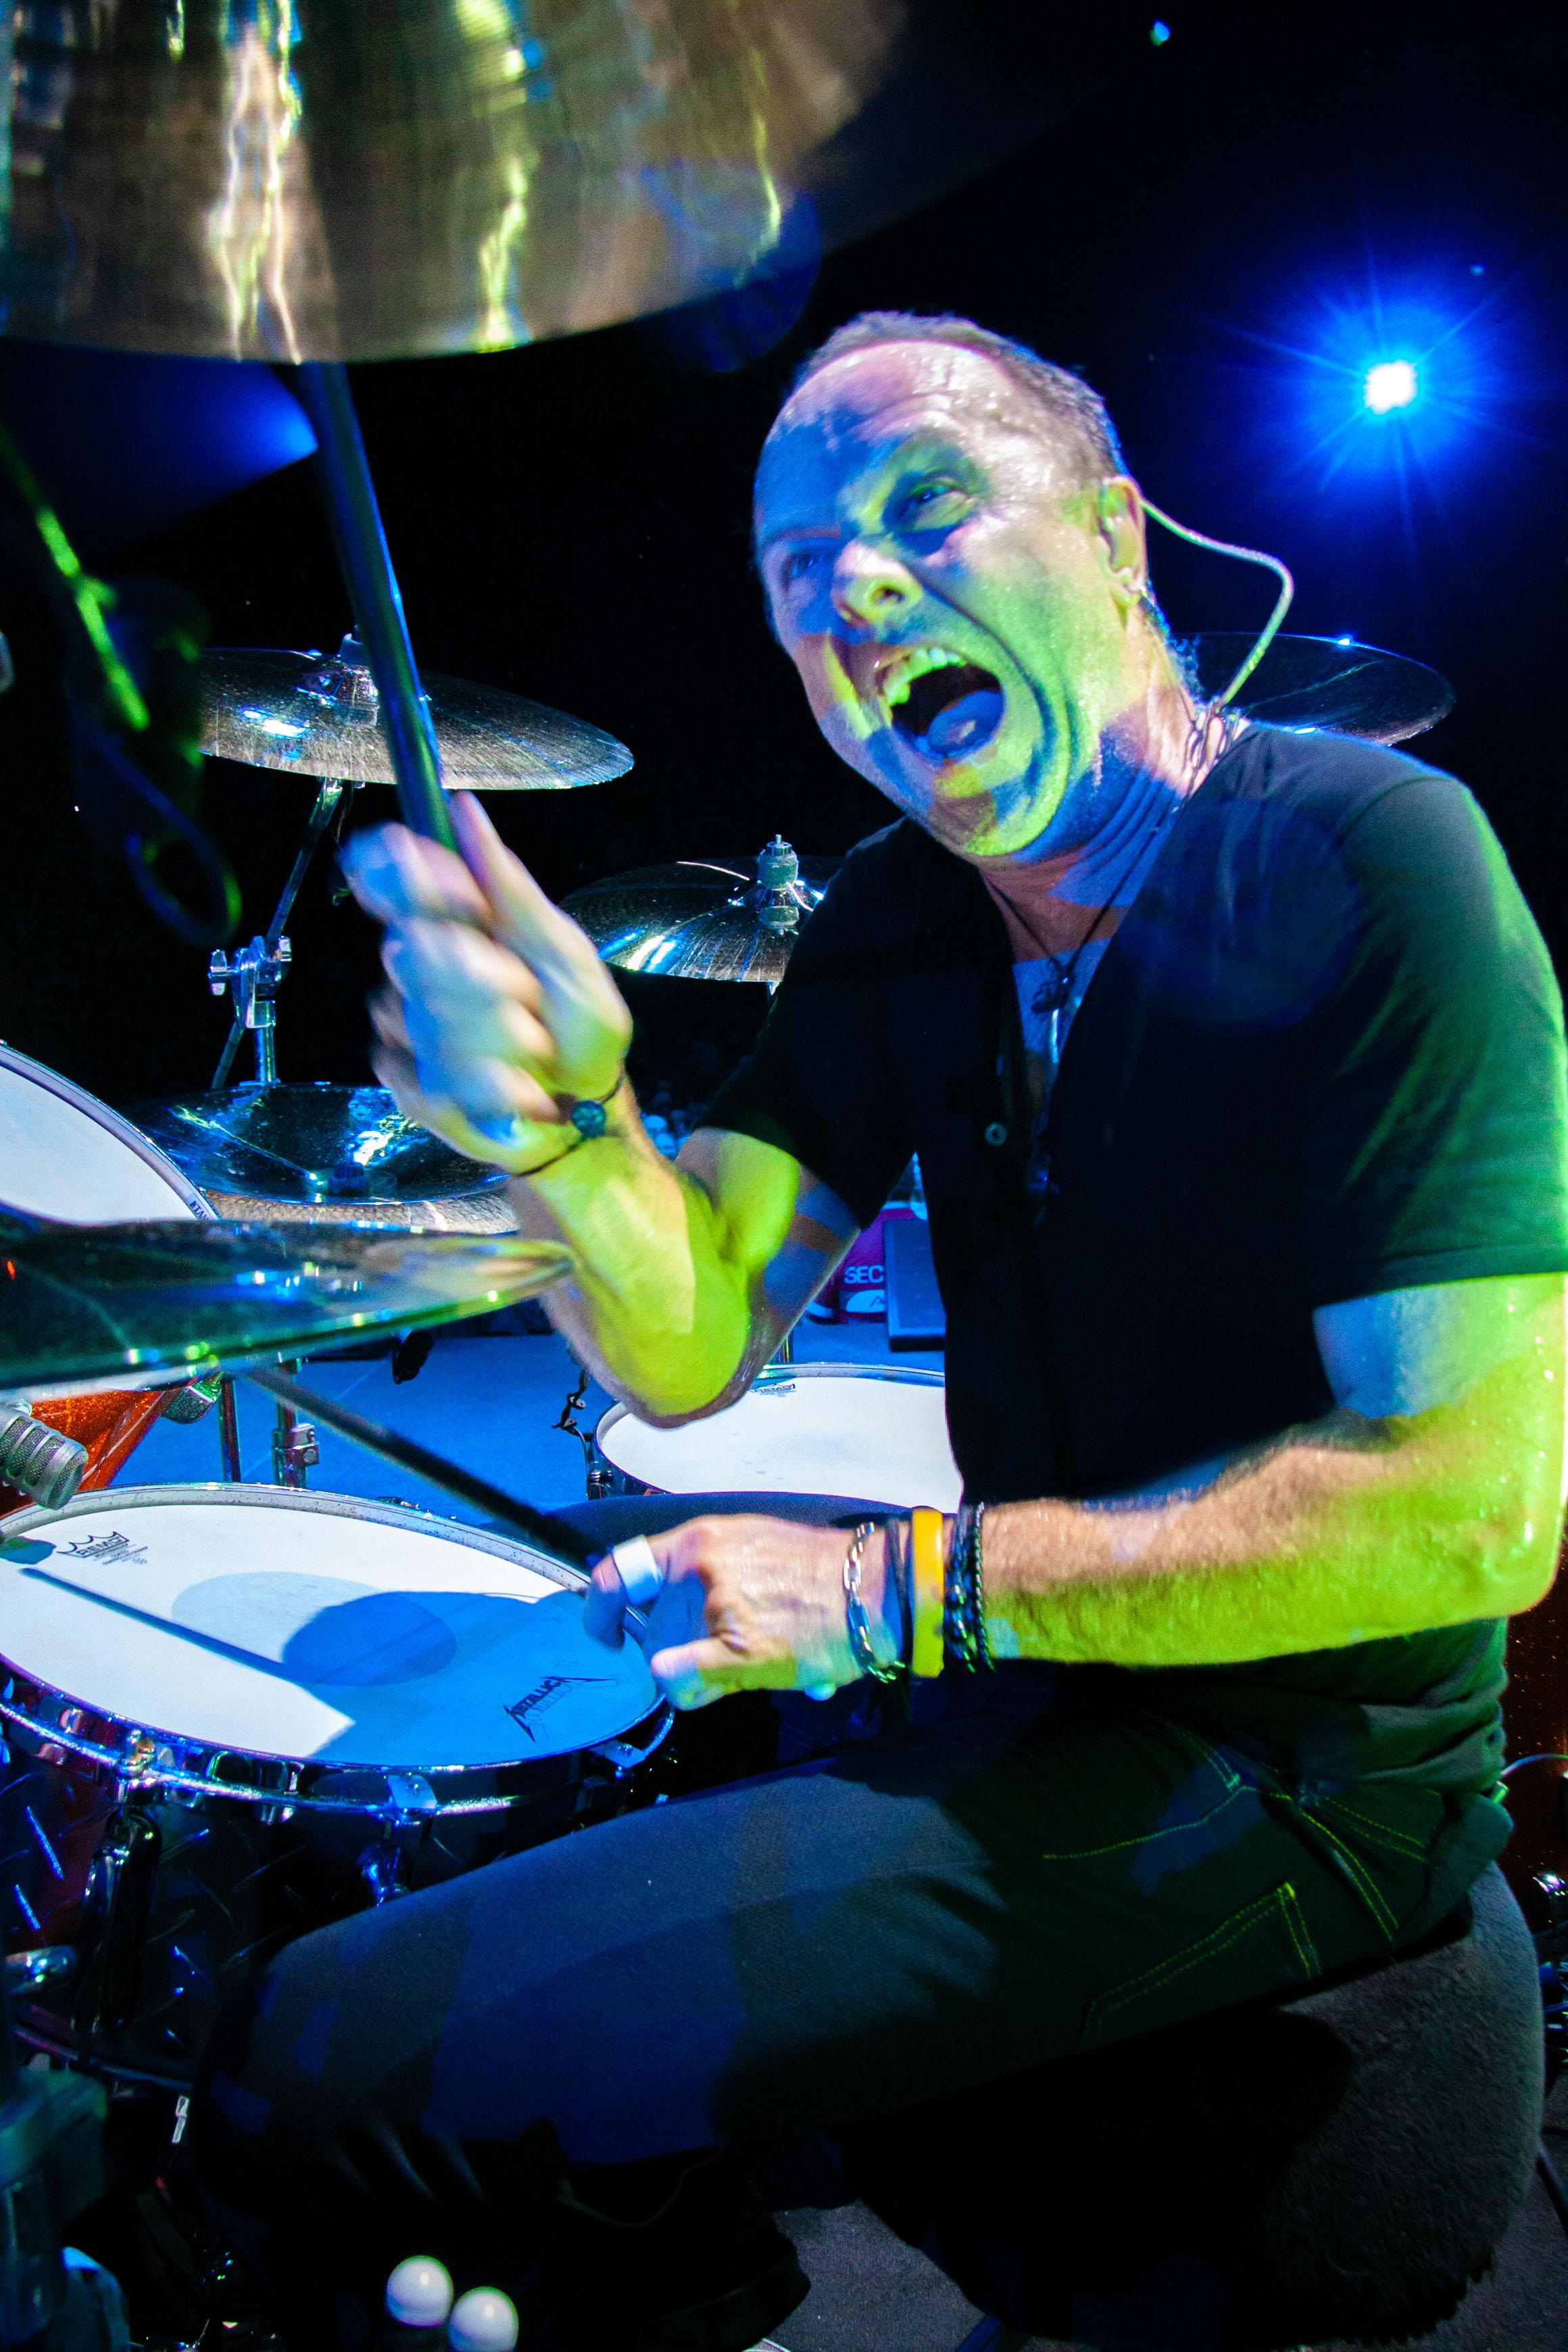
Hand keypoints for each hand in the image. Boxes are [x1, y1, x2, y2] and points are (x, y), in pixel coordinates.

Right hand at [341, 792, 631, 1174]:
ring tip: (530, 1052)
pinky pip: (413, 1068)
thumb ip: (513, 888)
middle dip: (480, 981)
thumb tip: (463, 810)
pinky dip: (474, 1082)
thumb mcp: (564, 955)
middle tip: (526, 997)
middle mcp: (428, 969)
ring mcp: (412, 1023)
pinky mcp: (408, 1077)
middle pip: (411, 950)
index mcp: (465, 928)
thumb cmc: (584, 1034)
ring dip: (489, 1039)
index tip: (451, 896)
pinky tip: (507, 1088)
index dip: (409, 878)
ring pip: (415, 1015)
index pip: (403, 880)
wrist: (583, 1116)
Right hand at [583, 1514, 892, 1709]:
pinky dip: (762, 1640)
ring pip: (713, 1614)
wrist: (890, 1596)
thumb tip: (658, 1676)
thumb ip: (690, 1672)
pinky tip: (801, 1666)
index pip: (618, 1573)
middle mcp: (714, 1542)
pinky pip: (747, 1606)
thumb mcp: (746, 1662)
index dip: (599, 1613)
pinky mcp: (776, 1558)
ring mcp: (747, 1546)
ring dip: (735, 1654)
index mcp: (694, 1555)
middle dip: (692, 1653)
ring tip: (777, 1675)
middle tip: (722, 1685)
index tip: (608, 1648)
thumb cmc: (821, 1623)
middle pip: (668, 1607)